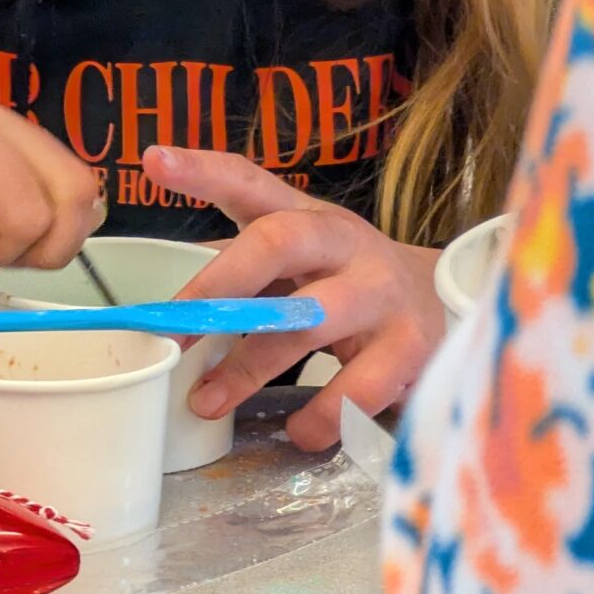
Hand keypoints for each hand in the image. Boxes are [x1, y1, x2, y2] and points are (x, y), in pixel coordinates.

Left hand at [145, 145, 444, 449]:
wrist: (441, 305)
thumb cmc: (343, 283)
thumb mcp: (299, 263)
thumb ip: (242, 272)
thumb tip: (168, 309)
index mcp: (307, 217)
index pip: (250, 182)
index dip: (202, 171)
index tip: (153, 162)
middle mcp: (345, 242)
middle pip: (278, 241)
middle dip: (219, 284)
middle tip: (172, 328)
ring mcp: (382, 292)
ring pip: (309, 322)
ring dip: (248, 367)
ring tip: (207, 400)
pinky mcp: (412, 345)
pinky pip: (359, 386)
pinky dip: (321, 415)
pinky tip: (302, 431)